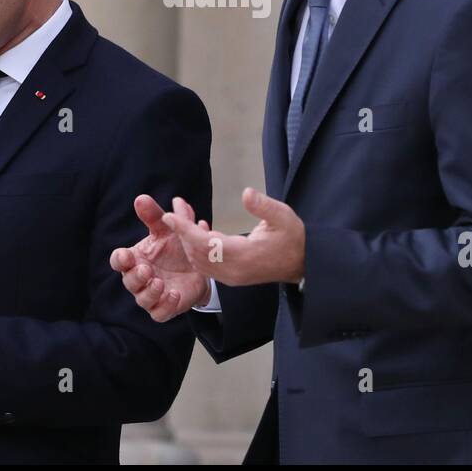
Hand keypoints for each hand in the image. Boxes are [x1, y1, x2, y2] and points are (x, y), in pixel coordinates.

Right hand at [111, 196, 210, 322]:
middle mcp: (140, 278)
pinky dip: (164, 306)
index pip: (119, 260)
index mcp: (136, 258)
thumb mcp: (167, 229)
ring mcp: (152, 294)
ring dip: (149, 292)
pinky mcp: (166, 307)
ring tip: (160, 282)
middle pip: (128, 281)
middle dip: (135, 276)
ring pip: (142, 299)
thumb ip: (154, 215)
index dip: (120, 259)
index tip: (127, 256)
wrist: (200, 267)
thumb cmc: (175, 247)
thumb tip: (141, 198)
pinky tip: (173, 294)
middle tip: (146, 269)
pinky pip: (159, 313)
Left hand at [163, 187, 304, 287]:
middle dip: (182, 231)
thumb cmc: (293, 238)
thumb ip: (263, 206)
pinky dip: (196, 249)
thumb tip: (246, 193)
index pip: (205, 244)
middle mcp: (232, 271)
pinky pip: (206, 265)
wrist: (303, 264)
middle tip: (175, 208)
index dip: (185, 230)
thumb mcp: (283, 216)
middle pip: (196, 253)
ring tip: (182, 216)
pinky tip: (199, 230)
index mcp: (243, 256)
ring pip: (198, 260)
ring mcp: (231, 277)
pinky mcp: (231, 277)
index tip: (168, 216)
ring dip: (187, 240)